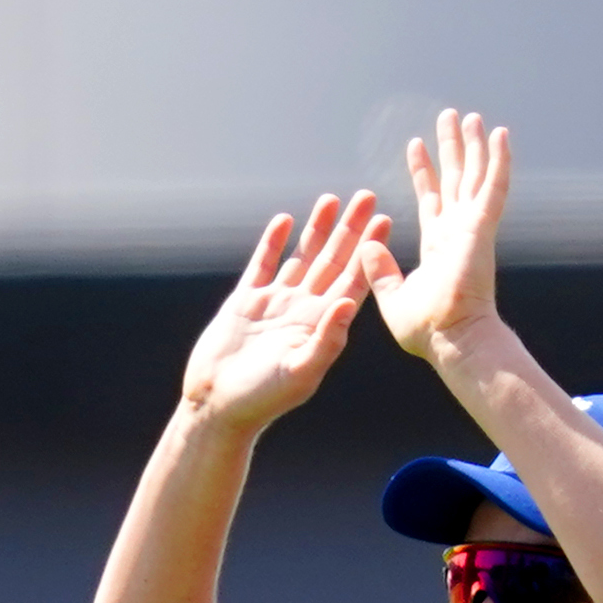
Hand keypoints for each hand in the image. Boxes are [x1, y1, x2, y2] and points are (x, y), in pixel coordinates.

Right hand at [177, 193, 381, 434]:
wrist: (217, 405)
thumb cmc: (262, 399)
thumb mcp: (300, 372)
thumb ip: (326, 339)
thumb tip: (348, 303)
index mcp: (321, 326)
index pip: (352, 281)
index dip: (369, 252)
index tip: (385, 222)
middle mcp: (302, 311)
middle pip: (332, 261)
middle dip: (350, 229)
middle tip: (368, 197)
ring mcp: (275, 304)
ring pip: (301, 257)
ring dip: (317, 229)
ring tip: (332, 200)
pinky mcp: (245, 302)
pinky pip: (263, 264)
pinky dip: (273, 242)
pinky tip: (285, 219)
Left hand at [366, 109, 510, 365]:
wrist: (452, 341)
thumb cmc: (427, 331)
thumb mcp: (393, 297)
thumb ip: (380, 271)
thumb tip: (367, 247)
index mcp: (438, 245)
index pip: (431, 198)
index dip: (424, 171)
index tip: (415, 144)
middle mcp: (458, 231)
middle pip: (455, 179)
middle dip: (452, 148)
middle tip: (449, 118)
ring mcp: (473, 227)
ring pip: (476, 175)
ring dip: (475, 145)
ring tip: (472, 117)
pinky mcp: (483, 228)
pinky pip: (494, 186)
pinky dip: (499, 160)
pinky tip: (501, 135)